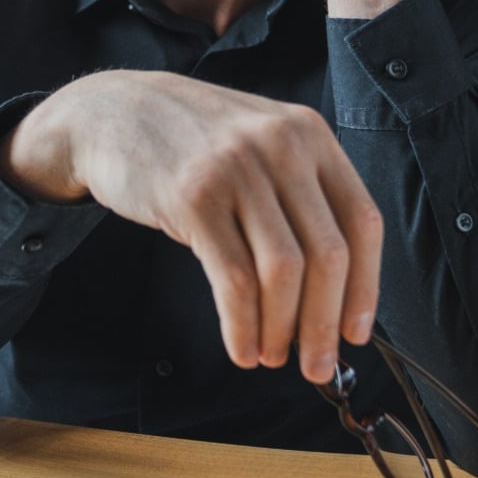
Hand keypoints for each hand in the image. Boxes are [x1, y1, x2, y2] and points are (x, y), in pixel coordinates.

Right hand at [0, 70, 380, 383]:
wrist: (112, 112)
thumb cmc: (191, 142)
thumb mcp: (259, 143)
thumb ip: (297, 194)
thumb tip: (327, 293)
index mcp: (310, 135)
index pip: (362, 222)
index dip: (365, 288)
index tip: (355, 333)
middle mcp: (281, 147)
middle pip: (328, 254)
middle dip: (326, 324)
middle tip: (317, 365)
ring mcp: (237, 171)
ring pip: (283, 272)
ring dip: (283, 330)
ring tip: (271, 357)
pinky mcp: (193, 198)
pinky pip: (233, 278)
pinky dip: (242, 324)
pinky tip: (241, 347)